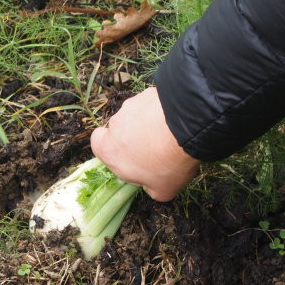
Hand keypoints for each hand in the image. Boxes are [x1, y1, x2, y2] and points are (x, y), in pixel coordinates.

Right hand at [91, 86, 199, 201]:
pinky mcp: (148, 93)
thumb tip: (152, 185)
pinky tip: (176, 121)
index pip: (98, 144)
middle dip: (133, 137)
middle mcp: (114, 125)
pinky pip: (151, 104)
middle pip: (118, 129)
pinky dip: (160, 111)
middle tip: (155, 147)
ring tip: (170, 134)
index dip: (113, 150)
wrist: (186, 129)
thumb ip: (150, 189)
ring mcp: (131, 106)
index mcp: (108, 150)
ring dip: (148, 123)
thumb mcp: (161, 191)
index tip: (131, 158)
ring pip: (136, 115)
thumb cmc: (167, 163)